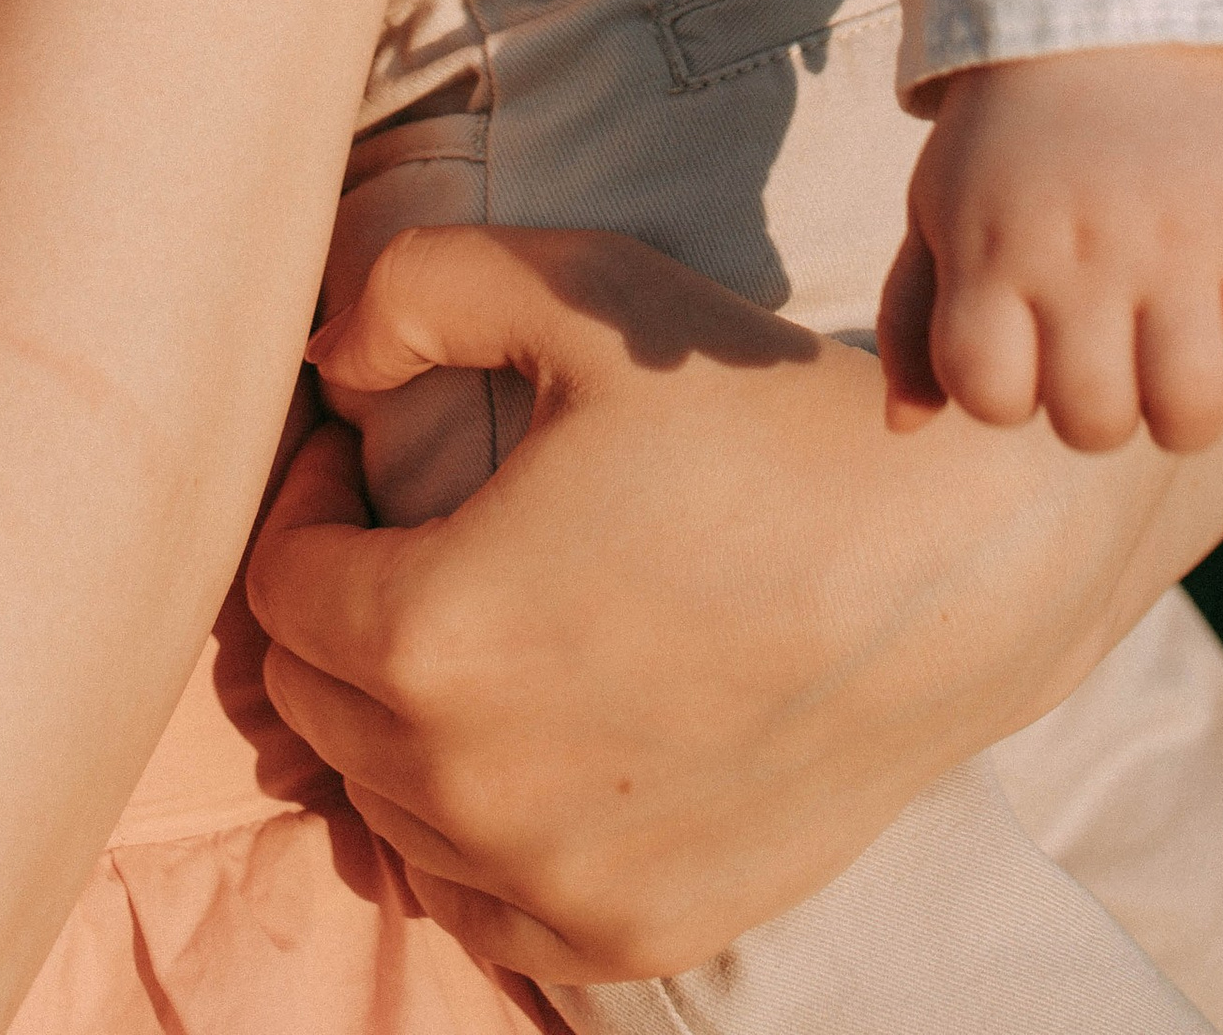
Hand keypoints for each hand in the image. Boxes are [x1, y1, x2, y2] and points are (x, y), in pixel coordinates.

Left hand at [247, 0, 1222, 990]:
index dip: (309, 508)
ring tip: (489, 618)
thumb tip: (327, 354)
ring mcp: (551, 877)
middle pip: (316, 704)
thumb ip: (413, 290)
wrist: (945, 563)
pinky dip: (477, 822)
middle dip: (342, 607)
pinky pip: (480, 896)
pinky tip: (544, 727)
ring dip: (400, 718)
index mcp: (431, 633)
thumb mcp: (579, 294)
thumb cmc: (756, 419)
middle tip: (417, 531)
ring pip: (386, 804)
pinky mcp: (629, 933)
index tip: (366, 466)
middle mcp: (470, 786)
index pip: (277, 591)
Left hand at [878, 44, 1222, 453]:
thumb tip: (900, 427)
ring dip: (1175, 415)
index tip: (1013, 347)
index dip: (998, 394)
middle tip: (1093, 357)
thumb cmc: (1003, 142)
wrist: (1105, 30)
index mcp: (993, 248)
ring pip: (1189, 410)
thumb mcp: (934, 206)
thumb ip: (911, 319)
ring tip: (1163, 368)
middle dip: (1087, 413)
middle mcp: (1083, 253)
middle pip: (1093, 421)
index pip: (989, 394)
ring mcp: (1176, 247)